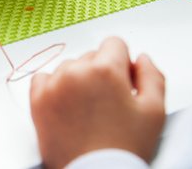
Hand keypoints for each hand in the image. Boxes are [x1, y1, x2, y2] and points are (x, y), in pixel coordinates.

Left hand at [30, 37, 165, 167]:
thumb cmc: (124, 148)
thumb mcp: (154, 112)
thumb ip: (152, 76)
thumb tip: (140, 58)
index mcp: (105, 69)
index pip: (114, 43)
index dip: (122, 63)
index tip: (123, 82)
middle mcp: (76, 72)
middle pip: (92, 56)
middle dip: (101, 73)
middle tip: (108, 103)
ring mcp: (53, 85)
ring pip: (69, 67)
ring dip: (78, 80)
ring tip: (88, 110)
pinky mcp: (37, 100)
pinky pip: (44, 79)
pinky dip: (54, 88)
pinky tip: (68, 107)